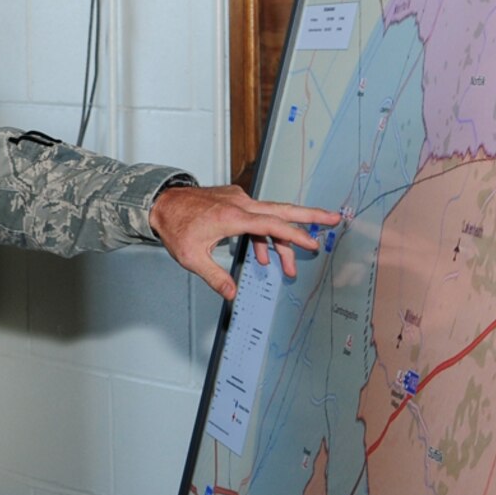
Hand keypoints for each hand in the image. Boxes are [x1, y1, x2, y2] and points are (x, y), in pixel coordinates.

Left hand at [149, 184, 341, 301]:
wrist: (161, 203)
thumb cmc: (175, 227)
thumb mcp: (192, 258)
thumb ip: (215, 277)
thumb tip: (232, 294)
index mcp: (233, 216)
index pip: (272, 225)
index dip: (294, 235)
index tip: (313, 243)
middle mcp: (240, 203)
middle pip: (282, 210)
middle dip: (310, 215)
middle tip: (335, 218)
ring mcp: (238, 200)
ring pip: (269, 218)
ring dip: (281, 241)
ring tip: (288, 267)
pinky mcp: (234, 200)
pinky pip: (257, 217)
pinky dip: (264, 235)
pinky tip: (263, 254)